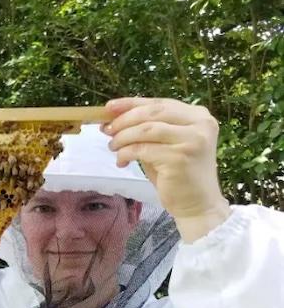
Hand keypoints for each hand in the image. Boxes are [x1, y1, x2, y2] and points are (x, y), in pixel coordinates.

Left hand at [103, 97, 230, 241]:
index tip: (109, 107)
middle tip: (107, 129)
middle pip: (152, 113)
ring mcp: (192, 140)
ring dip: (123, 137)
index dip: (131, 103)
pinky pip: (142, 149)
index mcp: (198, 116)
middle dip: (124, 120)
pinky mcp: (180, 157)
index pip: (159, 103)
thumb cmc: (178, 175)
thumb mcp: (164, 145)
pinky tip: (121, 160)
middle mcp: (200, 124)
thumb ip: (147, 129)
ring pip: (145, 129)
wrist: (198, 205)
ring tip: (113, 147)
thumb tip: (113, 118)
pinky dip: (126, 152)